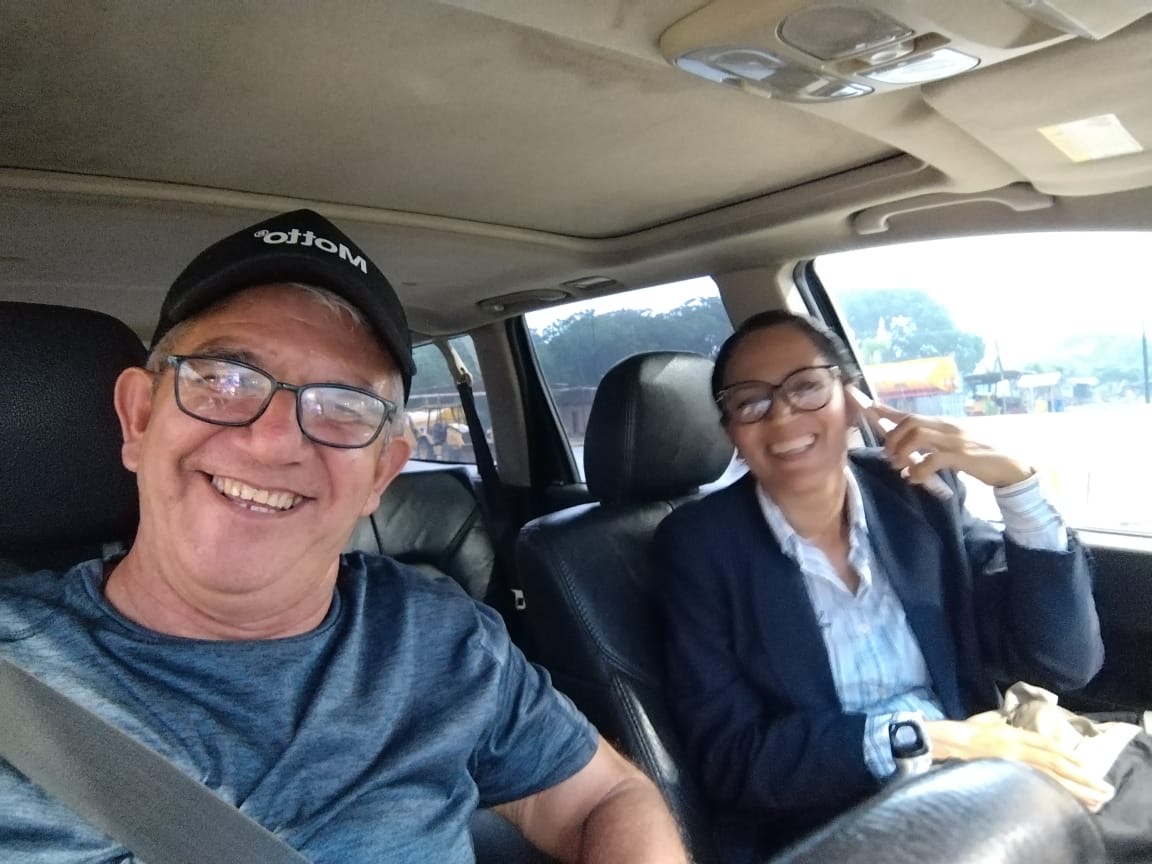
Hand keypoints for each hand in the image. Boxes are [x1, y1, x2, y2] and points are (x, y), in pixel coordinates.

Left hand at [866, 402, 1033, 488]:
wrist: (1010, 466)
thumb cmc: (979, 457)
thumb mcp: (953, 447)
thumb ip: (932, 446)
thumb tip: (908, 454)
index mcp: (943, 424)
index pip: (911, 414)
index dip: (888, 411)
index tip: (869, 407)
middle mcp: (947, 427)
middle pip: (910, 422)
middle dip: (893, 438)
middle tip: (890, 457)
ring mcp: (955, 440)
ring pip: (918, 436)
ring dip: (903, 452)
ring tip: (900, 467)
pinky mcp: (963, 456)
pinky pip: (933, 459)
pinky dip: (919, 470)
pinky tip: (915, 478)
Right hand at [924, 719, 1114, 810]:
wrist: (941, 742)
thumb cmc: (961, 732)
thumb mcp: (987, 722)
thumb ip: (1003, 723)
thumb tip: (1013, 723)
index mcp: (1012, 733)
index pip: (1047, 744)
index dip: (1069, 754)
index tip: (1087, 764)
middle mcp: (1015, 746)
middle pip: (1054, 762)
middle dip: (1080, 775)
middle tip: (1101, 787)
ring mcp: (1009, 762)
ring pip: (1048, 776)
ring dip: (1073, 788)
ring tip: (1093, 798)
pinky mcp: (1002, 773)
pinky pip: (1031, 784)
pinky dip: (1050, 792)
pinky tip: (1064, 800)